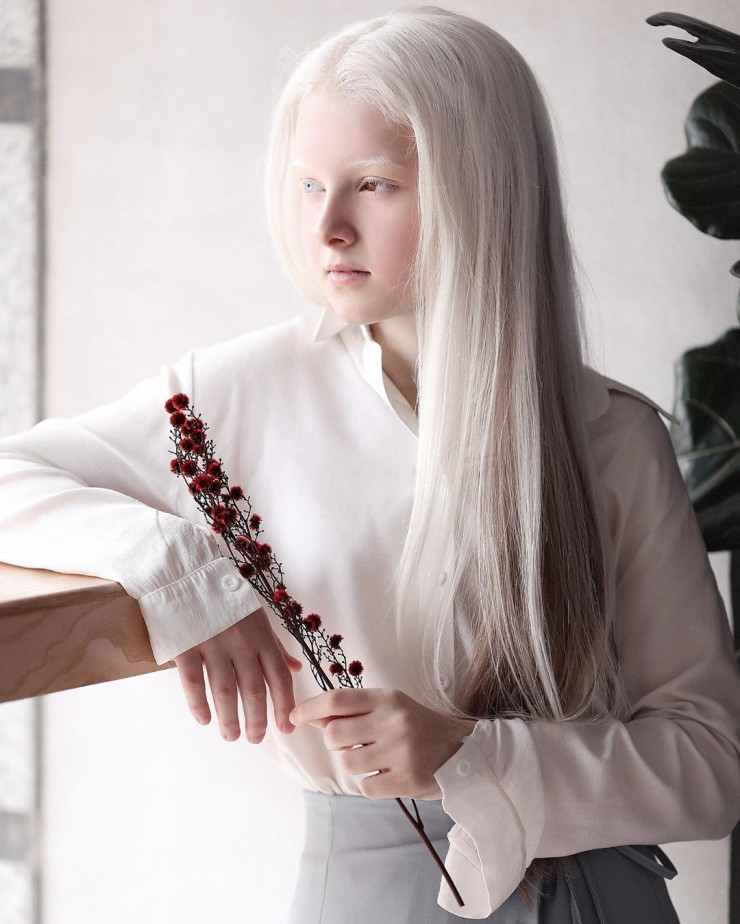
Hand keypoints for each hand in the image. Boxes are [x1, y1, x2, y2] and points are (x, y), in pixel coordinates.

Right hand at [173, 607, 302, 742]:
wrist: (188, 574)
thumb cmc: (225, 598)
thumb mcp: (257, 616)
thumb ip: (275, 645)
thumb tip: (295, 668)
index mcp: (261, 635)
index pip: (279, 676)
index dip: (284, 705)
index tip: (286, 728)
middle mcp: (241, 642)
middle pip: (253, 689)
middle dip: (257, 719)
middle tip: (255, 739)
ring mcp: (213, 644)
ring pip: (225, 690)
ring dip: (229, 718)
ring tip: (231, 736)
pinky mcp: (186, 645)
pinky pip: (193, 681)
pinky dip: (198, 704)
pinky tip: (204, 719)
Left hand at [289, 687, 476, 799]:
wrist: (464, 751)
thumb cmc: (419, 726)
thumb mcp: (390, 707)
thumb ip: (354, 711)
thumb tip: (311, 716)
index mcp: (388, 698)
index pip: (337, 700)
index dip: (310, 708)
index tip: (294, 717)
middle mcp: (394, 721)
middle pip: (334, 735)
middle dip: (335, 743)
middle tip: (353, 743)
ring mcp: (401, 751)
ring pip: (348, 764)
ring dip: (356, 764)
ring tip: (378, 759)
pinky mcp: (407, 780)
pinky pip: (366, 787)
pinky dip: (372, 783)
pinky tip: (389, 774)